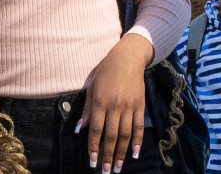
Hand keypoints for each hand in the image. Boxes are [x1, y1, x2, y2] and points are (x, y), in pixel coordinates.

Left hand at [82, 32, 152, 173]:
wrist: (128, 58)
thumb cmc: (105, 71)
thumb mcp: (91, 87)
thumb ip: (87, 109)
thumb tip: (80, 129)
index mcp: (100, 102)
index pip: (95, 129)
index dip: (93, 146)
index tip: (91, 161)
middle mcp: (115, 106)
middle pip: (111, 135)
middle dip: (107, 155)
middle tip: (105, 170)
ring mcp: (129, 106)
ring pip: (125, 134)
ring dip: (121, 153)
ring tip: (118, 167)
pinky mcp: (140, 105)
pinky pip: (139, 127)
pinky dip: (137, 141)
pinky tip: (135, 154)